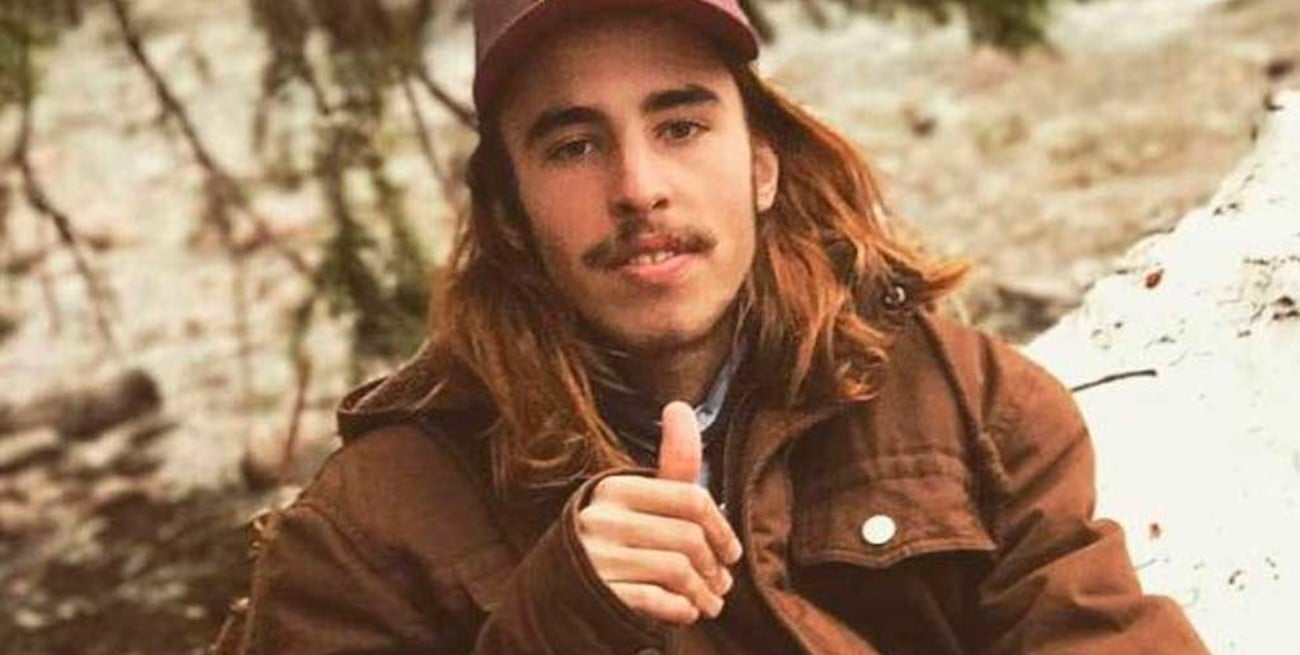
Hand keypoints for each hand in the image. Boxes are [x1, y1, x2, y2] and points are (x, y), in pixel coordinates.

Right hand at [575, 401, 742, 623]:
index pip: (691, 499)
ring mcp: (597, 556)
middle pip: (689, 538)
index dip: (722, 528)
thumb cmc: (615, 539)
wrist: (559, 592)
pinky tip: (685, 612)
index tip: (730, 552)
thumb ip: (671, 466)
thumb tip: (679, 406)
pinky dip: (680, 609)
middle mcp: (601, 518)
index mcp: (616, 488)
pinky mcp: (598, 593)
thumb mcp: (638, 501)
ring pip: (677, 570)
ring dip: (703, 592)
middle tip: (721, 583)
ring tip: (708, 601)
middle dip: (714, 566)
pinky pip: (656, 599)